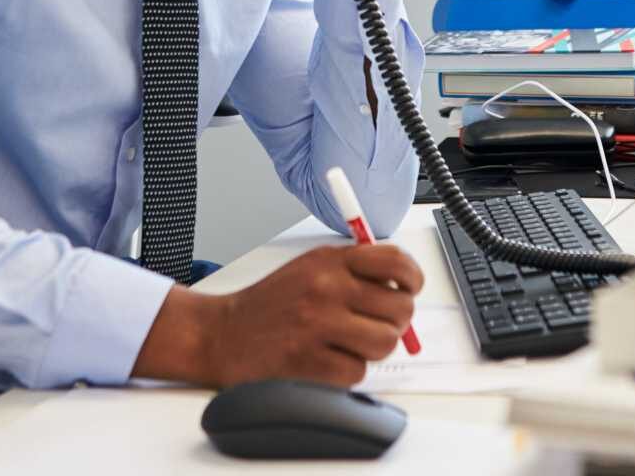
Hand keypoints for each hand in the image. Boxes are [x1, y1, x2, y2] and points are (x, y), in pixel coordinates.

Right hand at [131, 243, 421, 387]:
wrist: (221, 334)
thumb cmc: (270, 305)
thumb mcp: (309, 269)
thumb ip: (354, 272)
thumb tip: (402, 292)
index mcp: (330, 261)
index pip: (394, 261)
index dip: (412, 278)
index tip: (410, 289)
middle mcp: (326, 288)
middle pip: (399, 308)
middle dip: (396, 322)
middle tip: (377, 325)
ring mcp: (317, 325)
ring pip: (384, 342)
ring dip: (372, 349)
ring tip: (349, 344)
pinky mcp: (309, 361)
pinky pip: (358, 371)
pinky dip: (347, 372)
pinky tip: (326, 361)